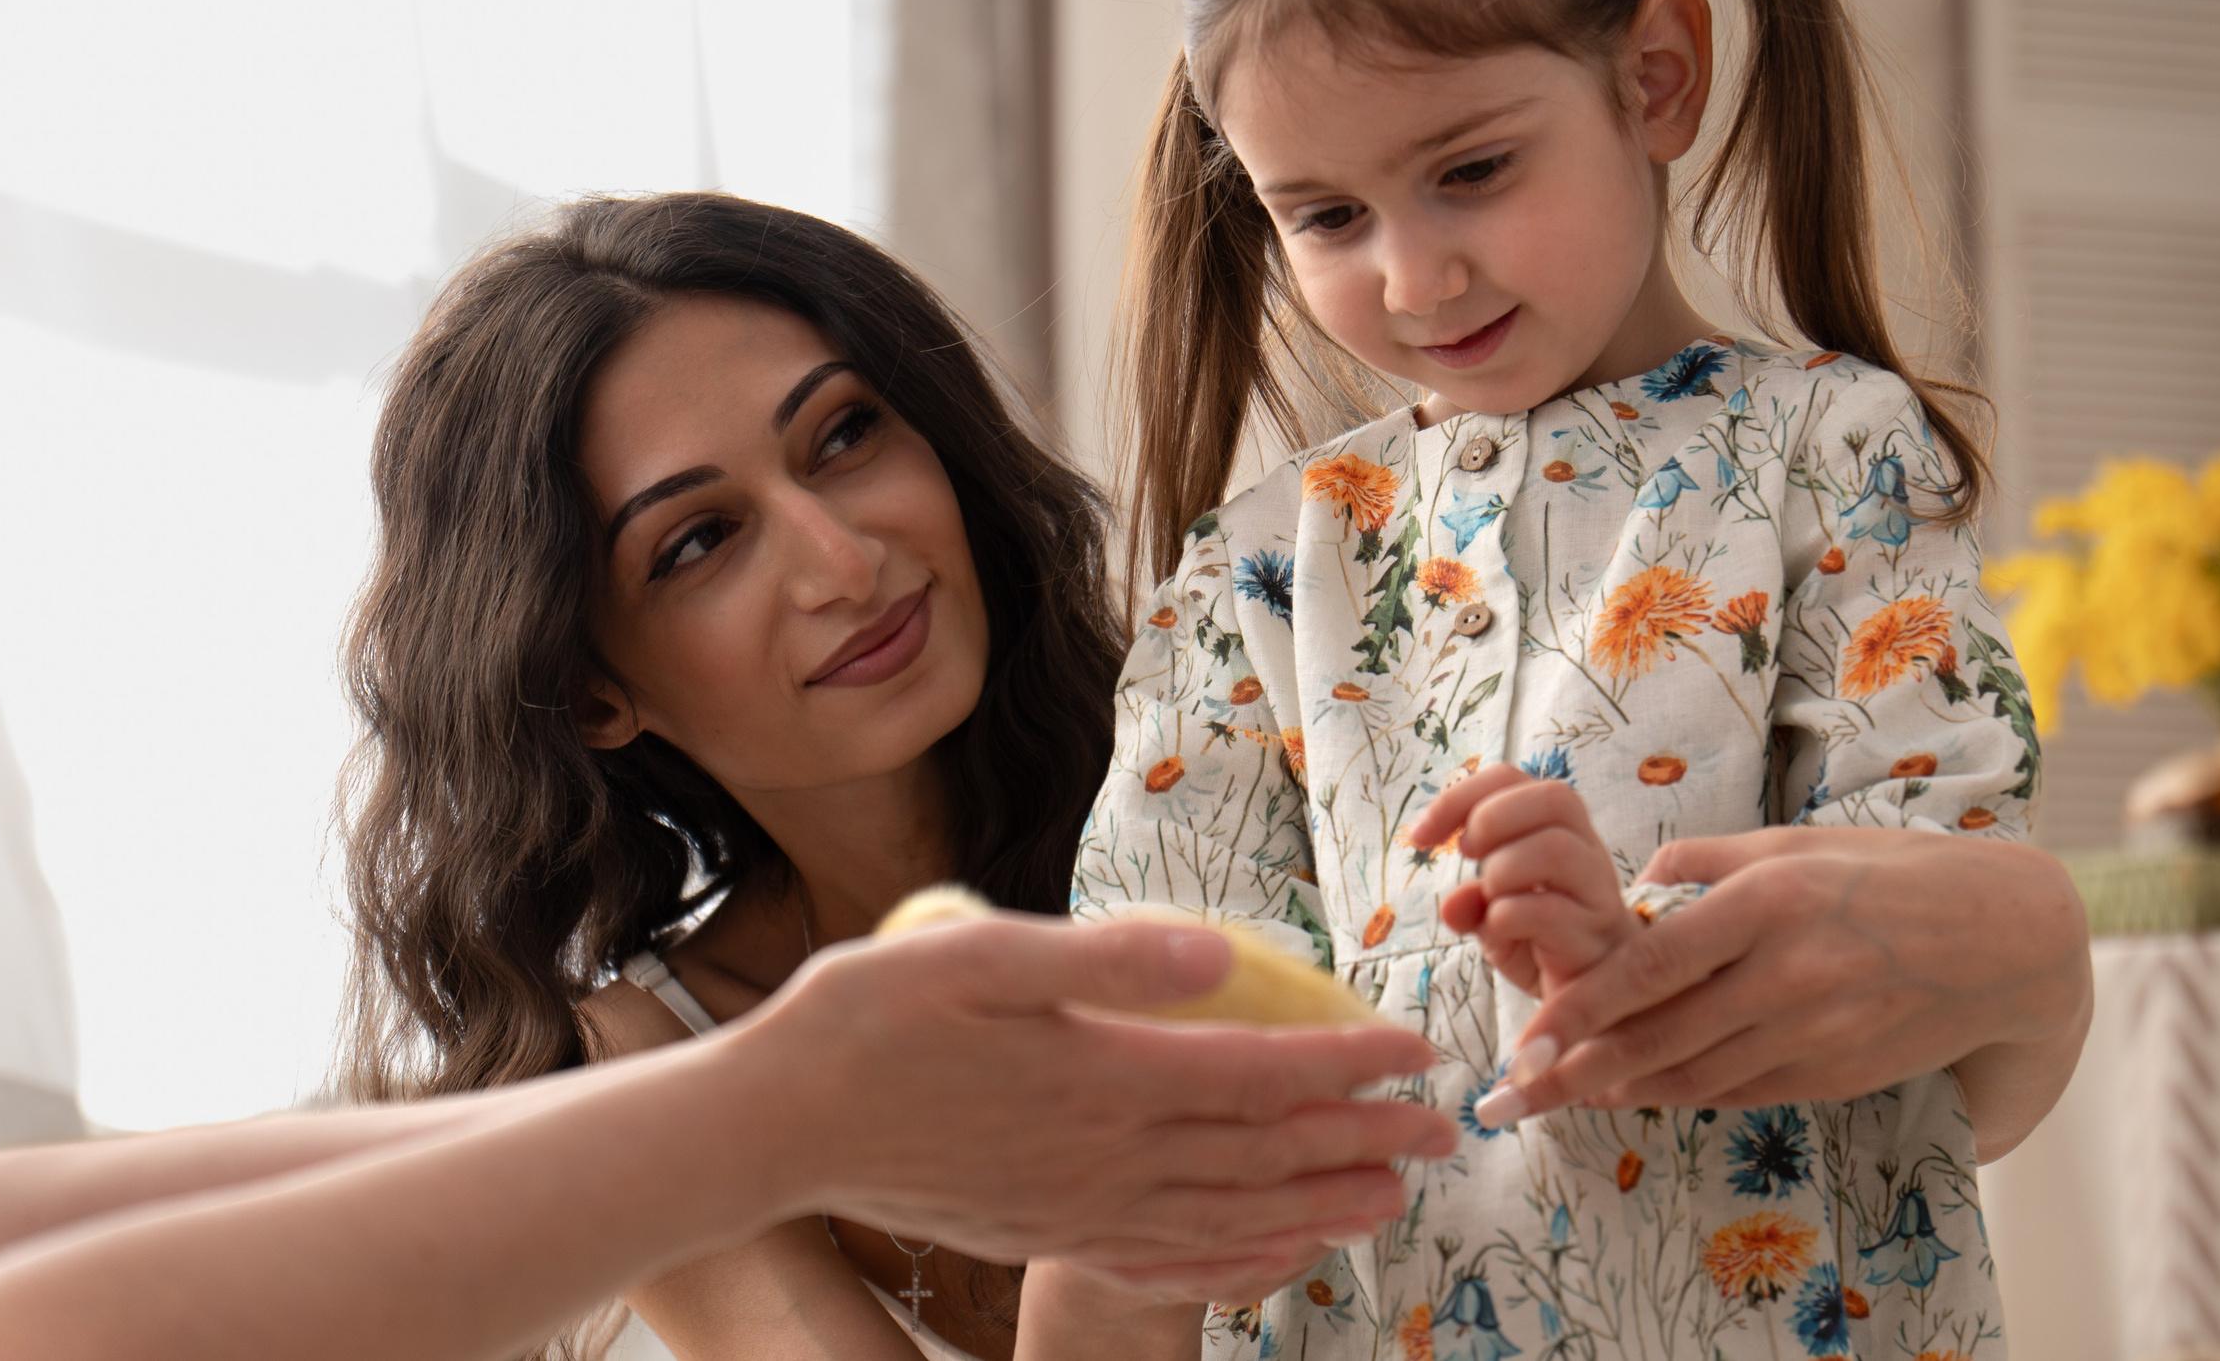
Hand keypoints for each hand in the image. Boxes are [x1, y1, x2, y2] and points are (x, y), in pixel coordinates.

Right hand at [730, 914, 1455, 1290]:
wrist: (779, 1124)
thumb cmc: (871, 1018)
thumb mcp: (978, 953)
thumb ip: (1105, 957)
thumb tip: (1219, 957)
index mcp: (1104, 1074)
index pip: (1261, 1073)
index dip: (1348, 1063)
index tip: (1416, 1047)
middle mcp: (1107, 1155)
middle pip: (1264, 1153)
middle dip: (1362, 1139)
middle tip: (1440, 1129)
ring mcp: (1080, 1209)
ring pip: (1231, 1220)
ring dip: (1319, 1207)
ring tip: (1388, 1197)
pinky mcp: (1048, 1235)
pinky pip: (1167, 1265)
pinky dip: (1237, 1265)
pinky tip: (1275, 1259)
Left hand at [1407, 765, 1636, 997]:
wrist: (1597, 997)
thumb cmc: (1542, 942)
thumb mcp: (1495, 916)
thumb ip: (1472, 902)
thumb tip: (1450, 906)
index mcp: (1558, 829)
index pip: (1513, 779)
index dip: (1460, 796)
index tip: (1421, 835)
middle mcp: (1586, 851)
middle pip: (1555, 797)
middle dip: (1493, 818)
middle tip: (1466, 855)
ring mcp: (1596, 892)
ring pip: (1557, 848)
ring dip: (1504, 869)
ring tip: (1491, 895)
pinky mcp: (1596, 936)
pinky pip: (1553, 911)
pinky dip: (1511, 915)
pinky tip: (1500, 929)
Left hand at [1468, 827, 2089, 1144]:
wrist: (2001, 940)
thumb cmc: (1885, 875)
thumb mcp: (1794, 844)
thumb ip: (1708, 866)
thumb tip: (1635, 889)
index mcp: (1769, 902)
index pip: (1654, 964)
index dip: (1585, 1006)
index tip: (1529, 1032)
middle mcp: (1788, 972)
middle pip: (1662, 1035)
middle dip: (1578, 1068)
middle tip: (1514, 1090)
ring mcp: (1816, 1030)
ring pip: (1696, 1075)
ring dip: (1620, 1091)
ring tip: (1558, 1096)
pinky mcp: (1836, 1072)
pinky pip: (1741, 1091)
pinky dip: (1682, 1096)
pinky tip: (1637, 1096)